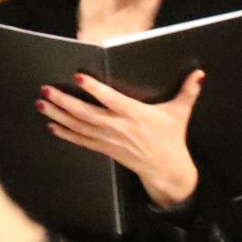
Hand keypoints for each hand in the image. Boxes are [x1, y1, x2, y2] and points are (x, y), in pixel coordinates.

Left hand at [40, 69, 203, 208]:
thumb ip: (188, 92)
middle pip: (86, 114)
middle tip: (47, 89)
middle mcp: (119, 127)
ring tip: (42, 103)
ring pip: (79, 126)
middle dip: (64, 101)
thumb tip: (200, 73)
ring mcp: (109, 140)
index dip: (95, 89)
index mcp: (135, 115)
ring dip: (59, 115)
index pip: (111, 100)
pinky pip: (81, 140)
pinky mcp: (105, 149)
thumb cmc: (171, 137)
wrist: (166, 168)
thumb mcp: (180, 113)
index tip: (79, 77)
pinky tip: (51, 125)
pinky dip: (65, 133)